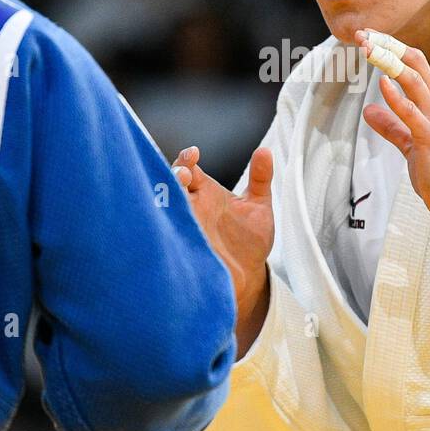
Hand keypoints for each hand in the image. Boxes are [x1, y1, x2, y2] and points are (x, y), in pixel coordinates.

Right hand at [171, 145, 273, 325]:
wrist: (247, 278)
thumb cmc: (250, 240)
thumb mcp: (258, 207)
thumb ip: (261, 179)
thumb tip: (266, 152)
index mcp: (204, 192)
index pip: (188, 168)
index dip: (187, 159)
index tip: (194, 154)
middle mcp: (190, 208)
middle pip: (168, 185)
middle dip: (171, 177)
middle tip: (182, 175)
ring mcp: (183, 229)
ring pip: (163, 209)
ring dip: (164, 201)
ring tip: (173, 196)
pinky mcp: (182, 250)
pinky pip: (166, 238)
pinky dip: (163, 231)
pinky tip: (168, 225)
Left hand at [357, 29, 429, 249]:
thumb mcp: (410, 143)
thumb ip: (391, 126)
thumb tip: (369, 110)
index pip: (416, 65)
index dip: (393, 48)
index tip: (371, 38)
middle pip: (414, 65)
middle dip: (387, 47)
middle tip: (363, 34)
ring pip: (414, 81)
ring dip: (388, 63)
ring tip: (368, 49)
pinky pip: (411, 112)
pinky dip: (396, 96)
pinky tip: (381, 84)